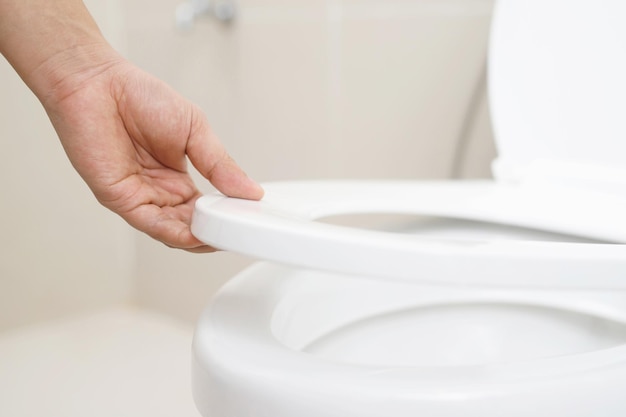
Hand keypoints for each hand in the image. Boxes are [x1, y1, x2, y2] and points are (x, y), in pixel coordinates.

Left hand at [42, 56, 262, 251]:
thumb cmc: (141, 97)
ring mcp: (140, 196)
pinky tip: (196, 235)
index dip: (227, 216)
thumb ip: (221, 164)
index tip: (249, 218)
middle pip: (192, 226)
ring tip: (223, 236)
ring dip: (198, 238)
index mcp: (178, 177)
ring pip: (174, 231)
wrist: (99, 83)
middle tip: (240, 232)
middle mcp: (160, 191)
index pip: (206, 209)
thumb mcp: (196, 130)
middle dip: (216, 232)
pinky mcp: (120, 198)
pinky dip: (175, 233)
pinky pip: (151, 223)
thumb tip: (250, 190)